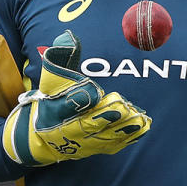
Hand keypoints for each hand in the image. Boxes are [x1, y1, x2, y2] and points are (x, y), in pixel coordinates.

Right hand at [2, 30, 150, 165]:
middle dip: (105, 116)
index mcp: (54, 111)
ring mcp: (83, 142)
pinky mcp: (96, 148)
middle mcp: (68, 130)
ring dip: (121, 128)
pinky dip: (128, 138)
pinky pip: (113, 144)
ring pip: (104, 137)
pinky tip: (142, 126)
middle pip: (87, 125)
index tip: (93, 91)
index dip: (77, 99)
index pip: (65, 105)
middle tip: (122, 107)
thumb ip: (60, 59)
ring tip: (138, 117)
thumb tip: (68, 38)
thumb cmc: (51, 102)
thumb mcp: (51, 80)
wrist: (44, 137)